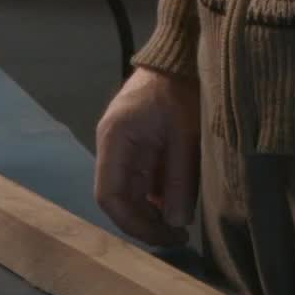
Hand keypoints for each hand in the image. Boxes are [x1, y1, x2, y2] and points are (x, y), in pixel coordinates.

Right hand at [93, 67, 200, 247]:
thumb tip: (175, 223)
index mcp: (114, 140)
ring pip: (130, 194)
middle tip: (178, 237)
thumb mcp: (185, 137)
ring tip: (180, 226)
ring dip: (151, 213)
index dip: (132, 223)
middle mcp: (112, 147)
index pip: (109, 195)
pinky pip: (142, 182)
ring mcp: (124, 149)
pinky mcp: (139, 149)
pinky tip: (177, 206)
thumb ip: (179, 181)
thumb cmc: (182, 90)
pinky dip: (157, 198)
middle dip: (145, 222)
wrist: (182, 57)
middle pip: (119, 199)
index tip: (163, 236)